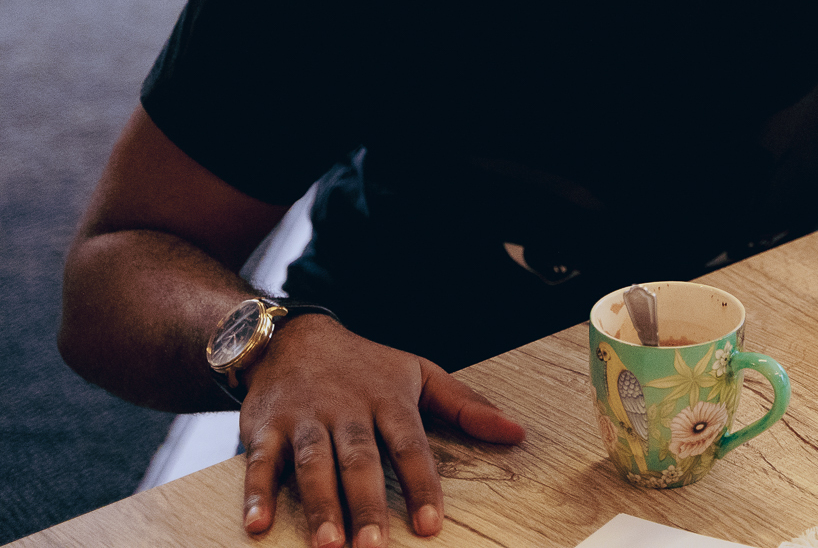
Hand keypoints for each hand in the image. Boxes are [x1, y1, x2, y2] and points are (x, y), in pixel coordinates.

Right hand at [239, 315, 523, 544]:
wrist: (294, 336)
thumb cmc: (366, 366)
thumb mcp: (420, 374)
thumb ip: (466, 406)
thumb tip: (516, 433)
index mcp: (389, 400)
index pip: (410, 446)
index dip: (422, 485)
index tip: (431, 525)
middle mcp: (347, 411)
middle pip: (359, 460)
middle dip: (366, 503)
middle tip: (374, 547)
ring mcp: (304, 419)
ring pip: (312, 465)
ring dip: (317, 506)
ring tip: (326, 546)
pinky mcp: (264, 428)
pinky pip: (258, 463)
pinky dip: (255, 494)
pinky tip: (257, 526)